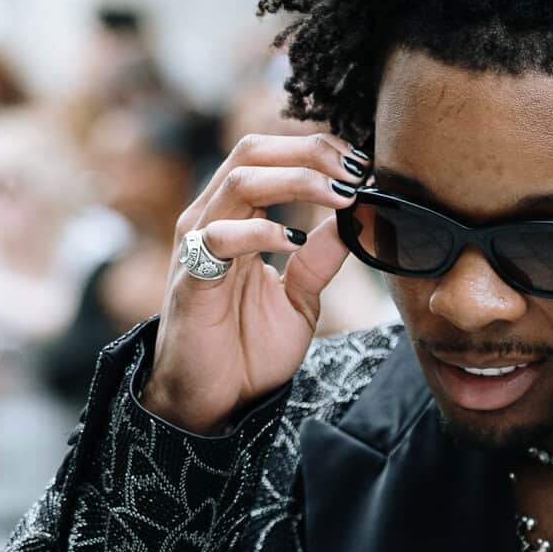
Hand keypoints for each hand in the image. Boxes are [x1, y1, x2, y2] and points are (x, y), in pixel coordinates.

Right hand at [142, 132, 358, 431]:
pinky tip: (295, 241)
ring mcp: (197, 245)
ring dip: (297, 180)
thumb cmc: (248, 349)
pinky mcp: (191, 279)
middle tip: (355, 170)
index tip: (362, 166)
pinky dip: (262, 232)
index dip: (316, 150)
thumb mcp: (300, 298)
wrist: (213, 401)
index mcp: (236, 218)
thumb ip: (322, 258)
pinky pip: (219, 238)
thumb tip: (358, 217)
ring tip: (340, 197)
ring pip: (240, 182)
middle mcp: (211, 220)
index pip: (269, 155)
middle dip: (309, 151)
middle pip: (252, 151)